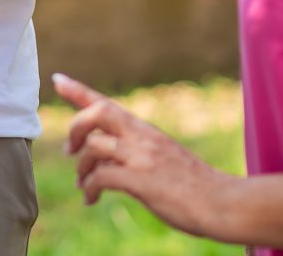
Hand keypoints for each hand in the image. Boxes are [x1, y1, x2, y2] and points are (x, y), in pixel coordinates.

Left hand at [54, 73, 237, 239]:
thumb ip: (138, 151)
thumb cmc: (195, 186)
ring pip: (94, 148)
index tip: (57, 79)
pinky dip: (90, 188)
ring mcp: (142, 158)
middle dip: (75, 126)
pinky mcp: (142, 181)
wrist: (224, 203)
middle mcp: (142, 138)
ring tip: (84, 185)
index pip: (107, 102)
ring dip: (81, 168)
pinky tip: (92, 199)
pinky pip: (101, 177)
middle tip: (69, 149)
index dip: (79, 90)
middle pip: (98, 112)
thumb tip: (107, 159)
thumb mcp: (164, 158)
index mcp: (147, 132)